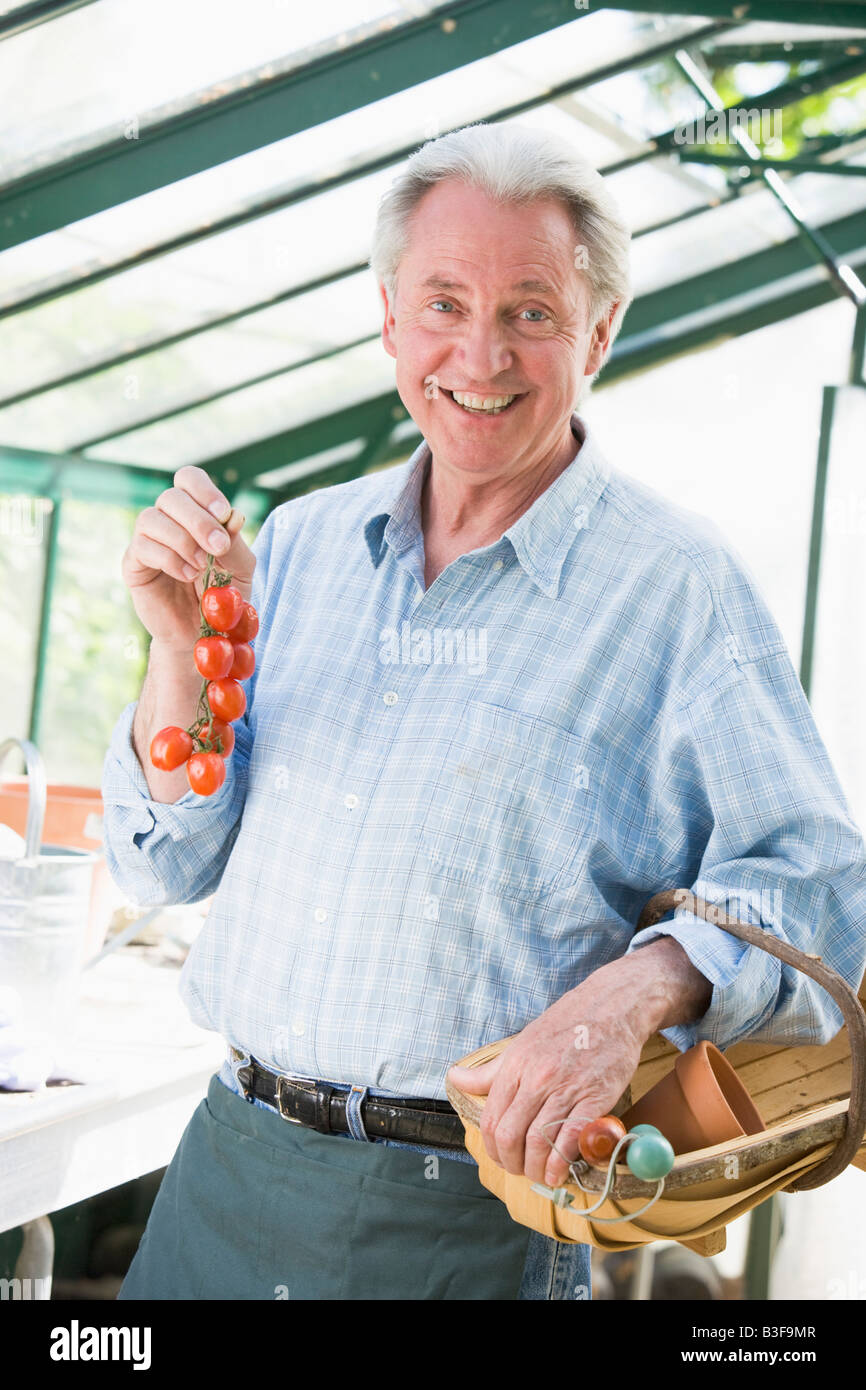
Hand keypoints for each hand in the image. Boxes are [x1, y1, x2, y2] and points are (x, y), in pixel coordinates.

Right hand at [122, 466, 255, 649]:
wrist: (202, 634)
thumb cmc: (222, 596)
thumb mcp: (240, 568)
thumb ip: (235, 542)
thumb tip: (232, 517)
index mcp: (194, 512)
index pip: (189, 479)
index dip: (204, 490)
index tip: (223, 514)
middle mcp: (168, 521)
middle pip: (170, 496)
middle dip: (198, 519)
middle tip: (217, 546)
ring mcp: (148, 541)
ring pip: (151, 518)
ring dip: (182, 540)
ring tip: (200, 567)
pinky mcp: (134, 564)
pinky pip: (143, 547)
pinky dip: (169, 559)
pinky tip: (187, 575)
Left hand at [446, 939, 711, 1186]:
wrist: (610, 1007)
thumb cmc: (564, 1027)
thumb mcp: (520, 1044)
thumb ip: (488, 1071)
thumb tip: (454, 1078)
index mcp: (515, 1067)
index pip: (491, 1121)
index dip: (493, 1149)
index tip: (503, 1158)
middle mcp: (536, 1079)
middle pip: (511, 1137)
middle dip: (512, 1164)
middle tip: (521, 1171)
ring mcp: (565, 1089)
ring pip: (539, 1143)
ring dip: (536, 1169)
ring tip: (541, 1175)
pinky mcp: (594, 1099)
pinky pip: (571, 1139)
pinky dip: (562, 1163)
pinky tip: (560, 1173)